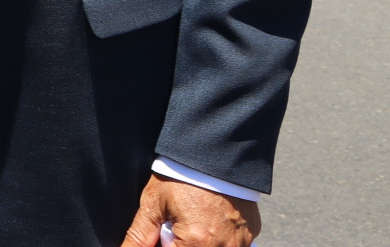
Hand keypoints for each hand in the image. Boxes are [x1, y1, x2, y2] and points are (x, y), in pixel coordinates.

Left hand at [121, 175, 259, 246]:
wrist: (216, 152)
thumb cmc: (181, 175)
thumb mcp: (154, 203)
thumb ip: (139, 236)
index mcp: (197, 243)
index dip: (161, 245)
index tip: (161, 233)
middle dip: (177, 242)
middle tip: (174, 222)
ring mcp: (240, 245)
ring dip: (196, 242)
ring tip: (190, 220)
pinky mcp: (249, 237)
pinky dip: (215, 241)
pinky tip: (207, 222)